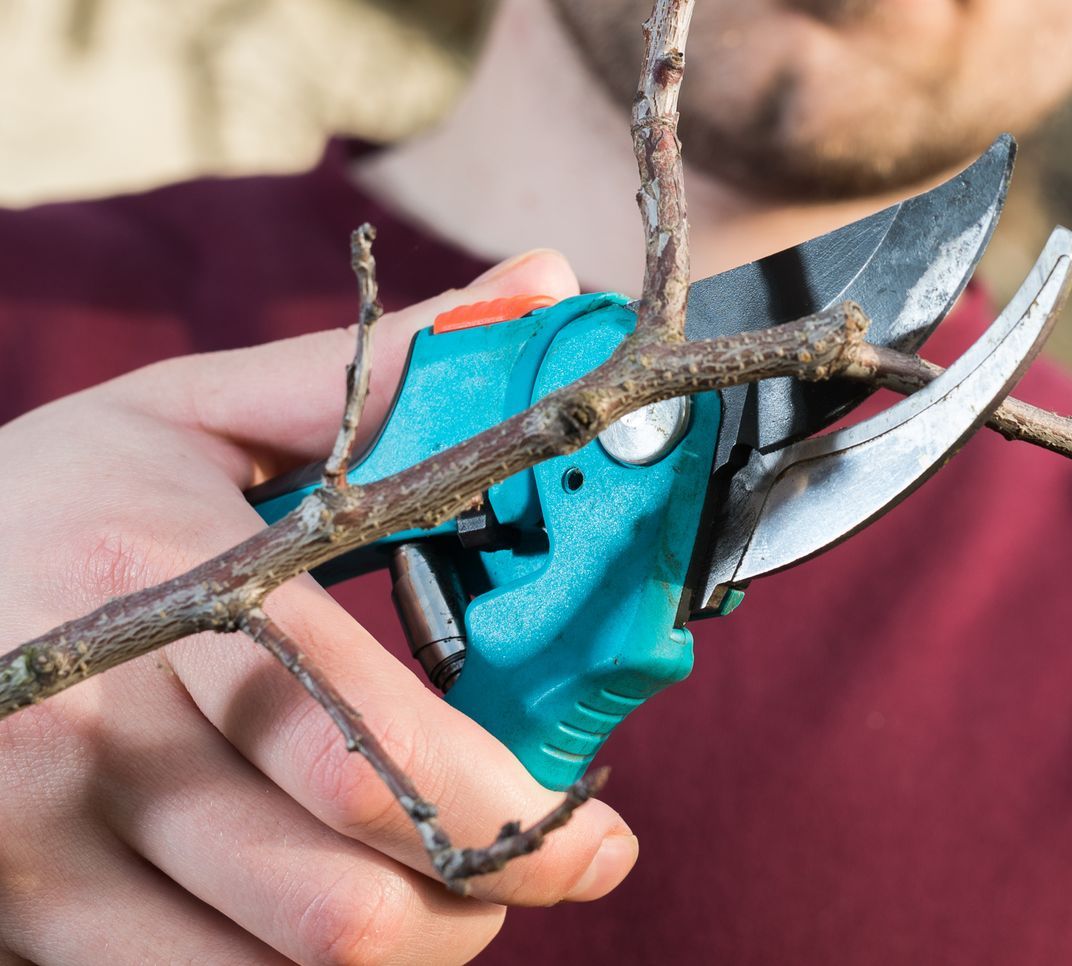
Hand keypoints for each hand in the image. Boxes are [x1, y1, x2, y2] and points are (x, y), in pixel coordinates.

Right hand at [0, 251, 637, 963]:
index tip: (604, 843)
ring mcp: (40, 843)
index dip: (516, 823)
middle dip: (484, 903)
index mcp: (164, 583)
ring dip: (409, 946)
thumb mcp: (193, 415)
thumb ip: (375, 374)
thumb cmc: (48, 504)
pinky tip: (337, 906)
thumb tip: (548, 288)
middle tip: (545, 865)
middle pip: (342, 903)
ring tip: (451, 883)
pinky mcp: (18, 916)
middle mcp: (95, 727)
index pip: (368, 748)